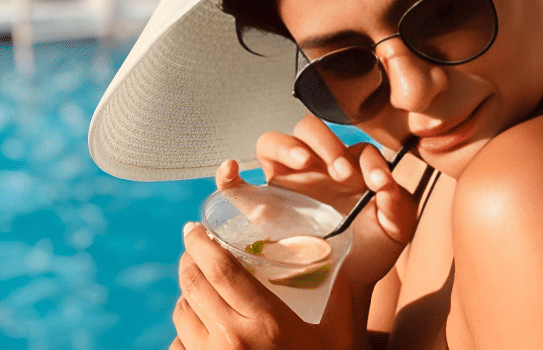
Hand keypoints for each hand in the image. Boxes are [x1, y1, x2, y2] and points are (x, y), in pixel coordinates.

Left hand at [172, 223, 346, 349]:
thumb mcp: (339, 333)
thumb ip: (341, 293)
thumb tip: (342, 251)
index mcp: (266, 322)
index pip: (220, 269)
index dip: (200, 243)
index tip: (192, 226)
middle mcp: (232, 341)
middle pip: (193, 286)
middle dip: (188, 260)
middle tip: (193, 246)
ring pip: (181, 315)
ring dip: (186, 294)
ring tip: (199, 285)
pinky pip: (179, 346)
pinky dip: (185, 330)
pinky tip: (200, 326)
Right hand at [216, 115, 417, 285]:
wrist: (346, 287)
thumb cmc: (368, 253)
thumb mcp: (394, 231)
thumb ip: (400, 208)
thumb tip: (388, 187)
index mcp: (348, 167)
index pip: (356, 147)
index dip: (370, 161)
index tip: (380, 185)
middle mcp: (315, 167)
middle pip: (310, 129)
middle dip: (328, 144)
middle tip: (342, 173)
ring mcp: (285, 182)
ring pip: (274, 142)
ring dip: (289, 147)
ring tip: (304, 163)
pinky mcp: (260, 206)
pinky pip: (235, 185)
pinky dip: (228, 174)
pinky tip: (231, 171)